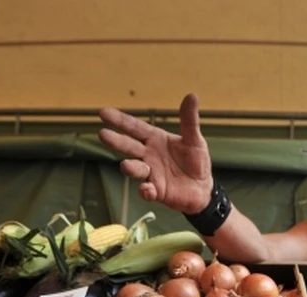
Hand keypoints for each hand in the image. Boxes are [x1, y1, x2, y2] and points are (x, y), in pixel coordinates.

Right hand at [99, 94, 213, 213]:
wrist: (202, 187)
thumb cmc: (195, 161)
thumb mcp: (194, 139)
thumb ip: (189, 120)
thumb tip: (192, 95)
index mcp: (154, 139)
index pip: (134, 127)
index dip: (120, 120)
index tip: (103, 113)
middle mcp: (148, 155)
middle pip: (129, 146)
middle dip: (116, 141)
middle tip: (103, 135)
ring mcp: (150, 173)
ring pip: (136, 168)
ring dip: (130, 167)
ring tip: (125, 165)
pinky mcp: (156, 190)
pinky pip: (148, 190)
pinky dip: (146, 190)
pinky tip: (146, 189)